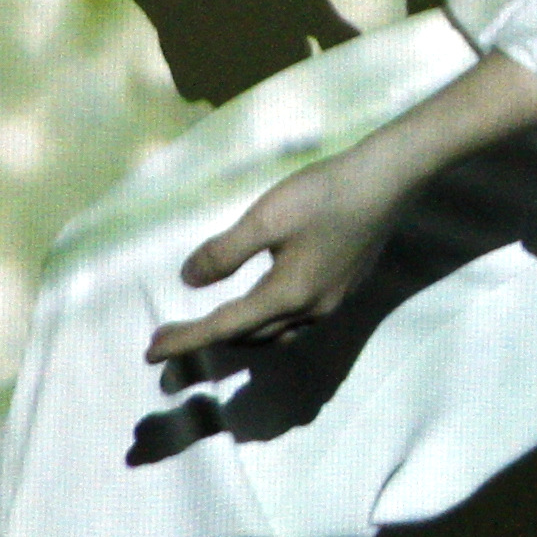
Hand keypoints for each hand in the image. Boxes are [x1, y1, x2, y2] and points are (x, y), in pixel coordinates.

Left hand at [147, 138, 424, 363]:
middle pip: (248, 339)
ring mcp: (330, 305)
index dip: (185, 340)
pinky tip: (259, 304)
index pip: (224, 327)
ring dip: (237, 336)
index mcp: (287, 296)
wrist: (386, 183)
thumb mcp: (266, 218)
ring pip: (273, 335)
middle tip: (168, 339)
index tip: (150, 354)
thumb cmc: (323, 195)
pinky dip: (263, 323)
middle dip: (206, 342)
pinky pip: (293, 323)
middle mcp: (310, 312)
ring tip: (207, 327)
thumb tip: (188, 281)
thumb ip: (225, 252)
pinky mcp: (341, 291)